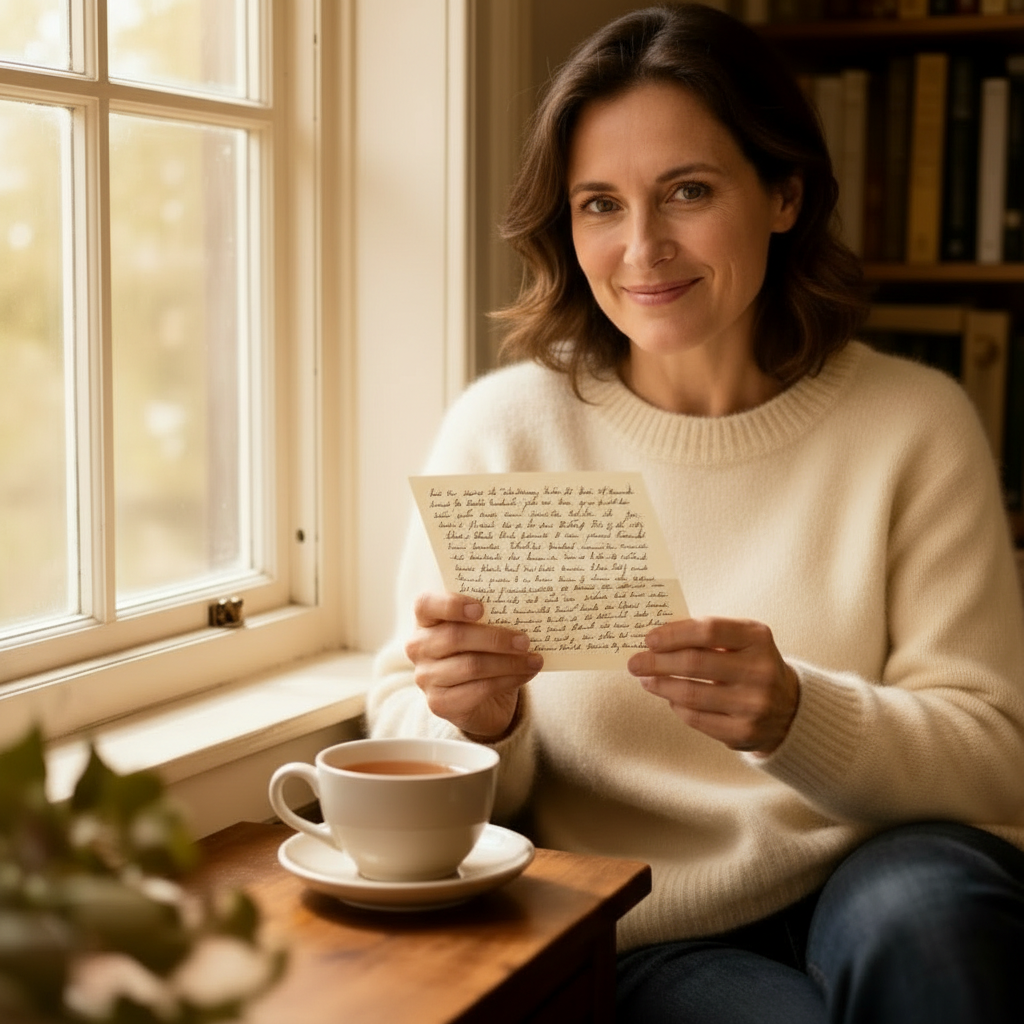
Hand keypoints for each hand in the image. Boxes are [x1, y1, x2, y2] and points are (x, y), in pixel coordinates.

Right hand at [404, 592, 543, 740]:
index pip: (426, 604)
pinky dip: (507, 680)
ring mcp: (425, 677)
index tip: (481, 608)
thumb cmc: (481, 651)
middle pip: (454, 637)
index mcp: (425, 619)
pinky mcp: (439, 703)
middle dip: (494, 638)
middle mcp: (418, 647)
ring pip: (471, 665)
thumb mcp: (482, 628)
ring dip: (508, 662)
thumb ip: (492, 616)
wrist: (481, 698)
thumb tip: (526, 611)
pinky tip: (525, 674)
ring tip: (534, 660)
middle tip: (525, 640)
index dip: (451, 604)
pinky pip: (478, 689)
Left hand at [627, 617, 798, 754]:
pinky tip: (670, 698)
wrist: (788, 707)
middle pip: (695, 663)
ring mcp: (754, 704)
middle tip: (634, 662)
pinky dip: (677, 706)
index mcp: (758, 638)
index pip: (709, 630)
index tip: (649, 639)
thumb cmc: (748, 663)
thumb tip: (654, 640)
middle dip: (657, 662)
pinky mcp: (744, 732)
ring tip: (645, 679)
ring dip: (660, 685)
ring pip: (691, 694)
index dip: (674, 633)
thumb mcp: (740, 640)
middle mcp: (761, 670)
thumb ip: (704, 635)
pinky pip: (696, 718)